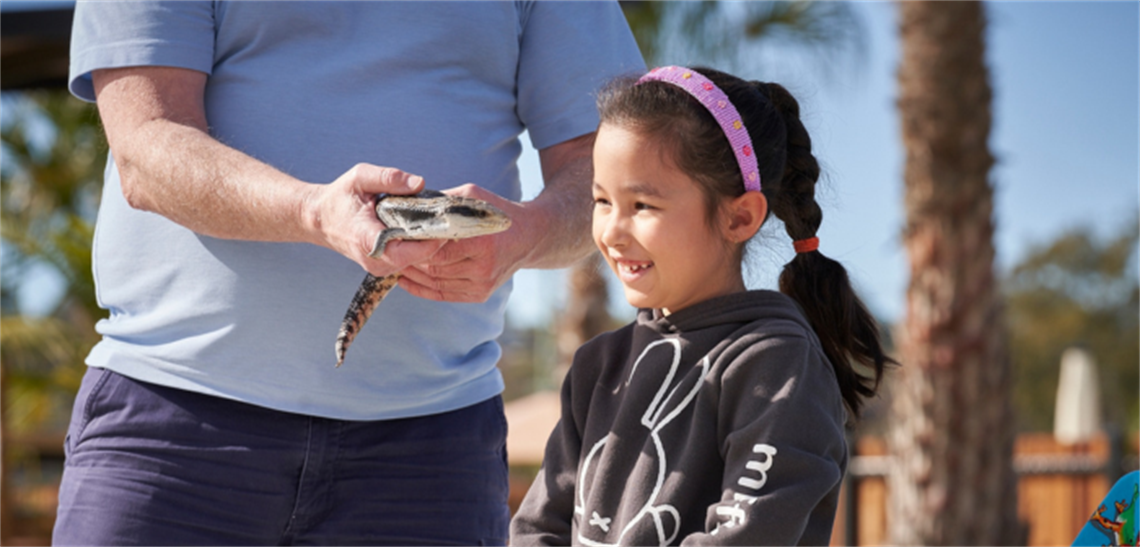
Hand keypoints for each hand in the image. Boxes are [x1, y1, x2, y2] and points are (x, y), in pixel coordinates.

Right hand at [306, 163, 445, 276]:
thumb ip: (389, 178)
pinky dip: (423, 245)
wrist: (320, 220)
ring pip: (419, 260)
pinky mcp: (386, 267)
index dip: (432, 240)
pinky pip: (412, 259)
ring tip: (447, 221)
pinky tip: (433, 228)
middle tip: (458, 219)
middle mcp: (376, 260)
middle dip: (439, 238)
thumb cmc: (341, 197)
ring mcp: (381, 267)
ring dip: (433, 242)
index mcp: (368, 239)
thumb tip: (419, 182)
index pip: (408, 249)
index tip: (449, 223)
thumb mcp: (360, 177)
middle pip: (419, 257)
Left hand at [398, 184, 534, 302]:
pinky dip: (421, 288)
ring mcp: (482, 284)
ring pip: (435, 282)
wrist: (529, 237)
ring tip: (393, 261)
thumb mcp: (473, 196)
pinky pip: (443, 294)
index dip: (414, 246)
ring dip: (412, 274)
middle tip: (389, 249)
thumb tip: (410, 205)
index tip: (395, 237)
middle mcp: (483, 268)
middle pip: (434, 268)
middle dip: (409, 259)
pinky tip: (406, 279)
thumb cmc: (498, 213)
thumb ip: (442, 201)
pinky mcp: (480, 294)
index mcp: (482, 243)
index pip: (438, 250)